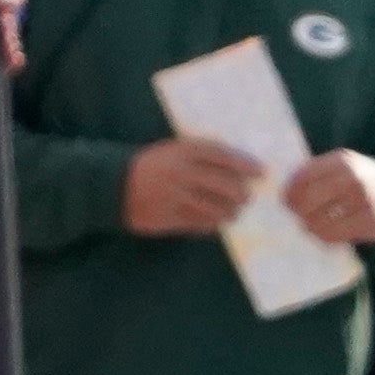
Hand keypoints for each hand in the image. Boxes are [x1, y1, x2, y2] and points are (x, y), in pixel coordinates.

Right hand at [122, 135, 260, 236]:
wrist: (112, 184)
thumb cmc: (154, 166)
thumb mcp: (174, 151)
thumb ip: (204, 154)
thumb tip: (246, 164)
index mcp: (182, 151)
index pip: (222, 156)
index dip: (245, 164)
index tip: (261, 172)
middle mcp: (180, 172)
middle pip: (225, 185)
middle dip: (242, 194)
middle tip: (247, 197)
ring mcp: (173, 196)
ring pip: (215, 208)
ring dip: (230, 212)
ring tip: (233, 212)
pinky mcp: (166, 217)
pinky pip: (199, 223)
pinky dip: (212, 223)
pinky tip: (215, 221)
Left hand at [282, 150, 374, 245]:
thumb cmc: (354, 179)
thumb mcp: (338, 166)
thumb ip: (314, 173)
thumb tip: (285, 194)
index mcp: (342, 162)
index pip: (305, 177)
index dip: (290, 191)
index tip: (284, 200)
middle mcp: (355, 180)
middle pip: (311, 199)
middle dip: (297, 210)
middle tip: (295, 215)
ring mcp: (366, 202)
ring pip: (322, 221)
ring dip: (309, 225)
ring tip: (307, 225)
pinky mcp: (372, 223)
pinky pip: (336, 235)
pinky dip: (324, 236)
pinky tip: (323, 232)